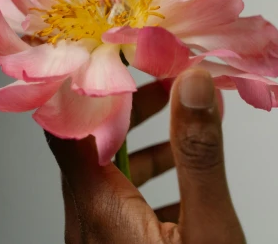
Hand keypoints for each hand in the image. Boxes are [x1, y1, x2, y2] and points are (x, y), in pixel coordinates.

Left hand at [45, 68, 245, 242]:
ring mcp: (99, 239)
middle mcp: (87, 224)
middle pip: (92, 145)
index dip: (89, 83)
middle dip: (134, 107)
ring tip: (188, 123)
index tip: (121, 52)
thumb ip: (198, 157)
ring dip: (146, 142)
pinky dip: (152, 176)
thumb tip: (193, 85)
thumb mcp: (208, 229)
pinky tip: (188, 174)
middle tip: (170, 81)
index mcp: (100, 212)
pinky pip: (122, 202)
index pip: (69, 128)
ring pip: (110, 174)